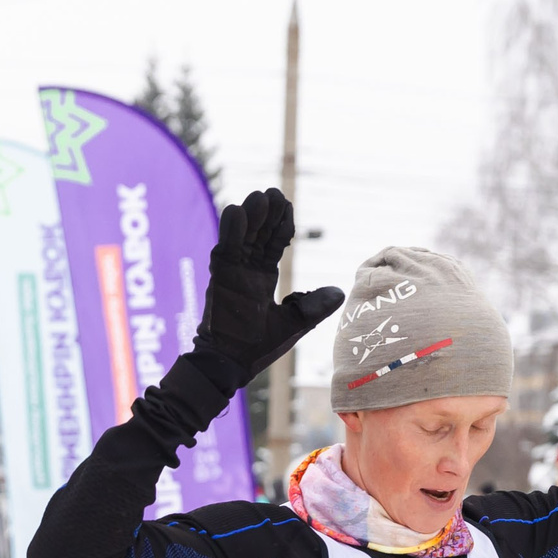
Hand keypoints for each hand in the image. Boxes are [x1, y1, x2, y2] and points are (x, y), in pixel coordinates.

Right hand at [191, 188, 344, 386]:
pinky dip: (230, 229)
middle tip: (276, 194)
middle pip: (258, 231)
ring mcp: (232, 270)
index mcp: (262, 277)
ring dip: (250, 215)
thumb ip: (315, 306)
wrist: (233, 363)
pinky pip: (224, 246)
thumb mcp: (295, 323)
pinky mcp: (218, 275)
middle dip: (267, 213)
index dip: (281, 224)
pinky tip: (238, 212)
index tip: (288, 206)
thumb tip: (339, 291)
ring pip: (241, 233)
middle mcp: (246, 269)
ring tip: (261, 198)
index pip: (273, 242)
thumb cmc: (259, 347)